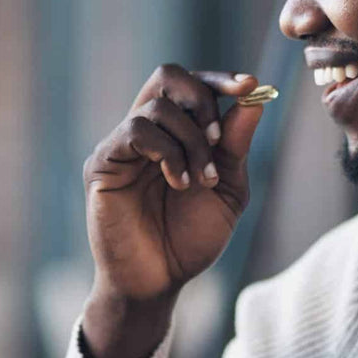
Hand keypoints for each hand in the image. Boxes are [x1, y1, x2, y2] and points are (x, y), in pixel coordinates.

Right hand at [82, 65, 262, 357]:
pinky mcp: (103, 163)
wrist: (160, 282)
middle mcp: (147, 130)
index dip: (220, 78)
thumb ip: (236, 145)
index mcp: (176, 132)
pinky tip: (180, 182)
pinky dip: (167, 152)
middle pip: (168, 75)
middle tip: (218, 137)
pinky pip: (134, 131)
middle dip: (202, 98)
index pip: (193, 84)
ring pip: (157, 107)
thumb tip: (254, 98)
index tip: (250, 85)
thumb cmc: (190, 238)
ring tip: (199, 180)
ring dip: (190, 140)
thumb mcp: (226, 189)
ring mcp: (121, 144)